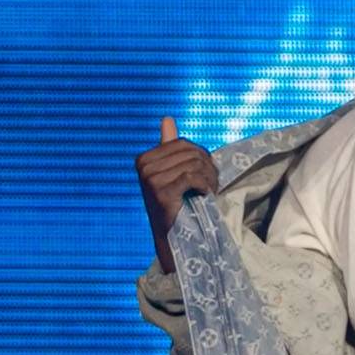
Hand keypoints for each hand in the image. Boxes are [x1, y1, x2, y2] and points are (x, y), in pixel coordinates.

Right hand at [135, 115, 219, 272]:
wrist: (174, 236)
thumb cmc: (177, 203)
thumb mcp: (172, 171)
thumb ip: (169, 145)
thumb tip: (167, 118)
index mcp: (144, 158)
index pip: (182, 144)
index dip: (200, 157)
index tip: (205, 174)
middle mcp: (143, 166)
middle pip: (189, 152)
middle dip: (207, 167)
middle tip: (211, 184)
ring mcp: (150, 179)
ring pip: (193, 164)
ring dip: (208, 178)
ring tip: (208, 191)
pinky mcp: (160, 191)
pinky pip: (192, 176)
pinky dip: (204, 185)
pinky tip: (204, 195)